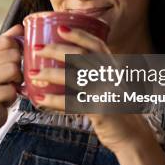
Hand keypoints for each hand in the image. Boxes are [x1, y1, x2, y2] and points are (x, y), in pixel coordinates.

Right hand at [0, 24, 22, 134]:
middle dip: (18, 68)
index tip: (14, 60)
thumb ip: (5, 44)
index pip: (6, 40)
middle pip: (13, 55)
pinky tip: (3, 99)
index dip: (17, 49)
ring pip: (14, 71)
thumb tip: (20, 26)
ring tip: (7, 87)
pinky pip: (12, 90)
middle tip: (10, 78)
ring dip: (16, 82)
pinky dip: (13, 96)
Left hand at [32, 25, 155, 153]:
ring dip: (49, 74)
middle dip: (56, 50)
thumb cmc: (115, 108)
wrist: (132, 135)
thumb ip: (94, 73)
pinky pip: (71, 103)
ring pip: (73, 77)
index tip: (60, 29)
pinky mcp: (99, 110)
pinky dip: (54, 100)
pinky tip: (40, 98)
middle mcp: (111, 76)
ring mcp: (106, 92)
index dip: (78, 34)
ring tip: (33, 74)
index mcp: (113, 67)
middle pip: (81, 56)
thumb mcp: (110, 85)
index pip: (96, 44)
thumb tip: (65, 63)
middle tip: (37, 49)